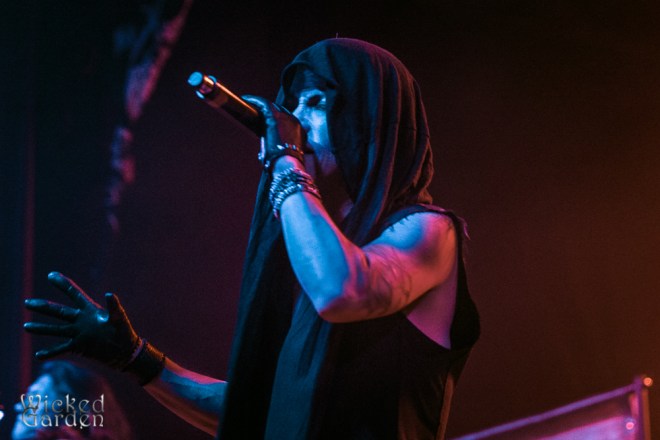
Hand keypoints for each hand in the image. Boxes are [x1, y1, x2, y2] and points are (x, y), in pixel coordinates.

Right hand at [24, 272, 138, 368]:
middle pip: (59, 311)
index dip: (63, 284)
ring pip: (56, 330)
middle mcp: (81, 320)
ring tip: (26, 326)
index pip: (74, 294)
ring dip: (41, 328)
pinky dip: (50, 352)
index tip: (51, 275)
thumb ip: (114, 307)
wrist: (125, 351)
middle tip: (27, 302)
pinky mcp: (79, 347)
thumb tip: (109, 293)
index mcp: (90, 310)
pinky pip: (61, 349)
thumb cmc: (124, 332)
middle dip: (43, 306)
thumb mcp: (119, 318)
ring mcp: (79, 334)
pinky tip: (38, 355)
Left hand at [242, 95, 306, 169]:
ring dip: (259, 103)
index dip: (276, 117)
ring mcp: (286, 118)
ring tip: (248, 101)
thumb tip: (263, 156)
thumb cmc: (285, 166)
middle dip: (268, 109)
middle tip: (255, 108)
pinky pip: (263, 104)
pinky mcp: (274, 117)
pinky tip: (246, 99)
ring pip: (271, 105)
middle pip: (280, 110)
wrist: (288, 165)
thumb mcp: (285, 158)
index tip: (264, 118)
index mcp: (300, 131)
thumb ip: (277, 152)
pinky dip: (254, 100)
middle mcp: (295, 122)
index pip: (287, 119)